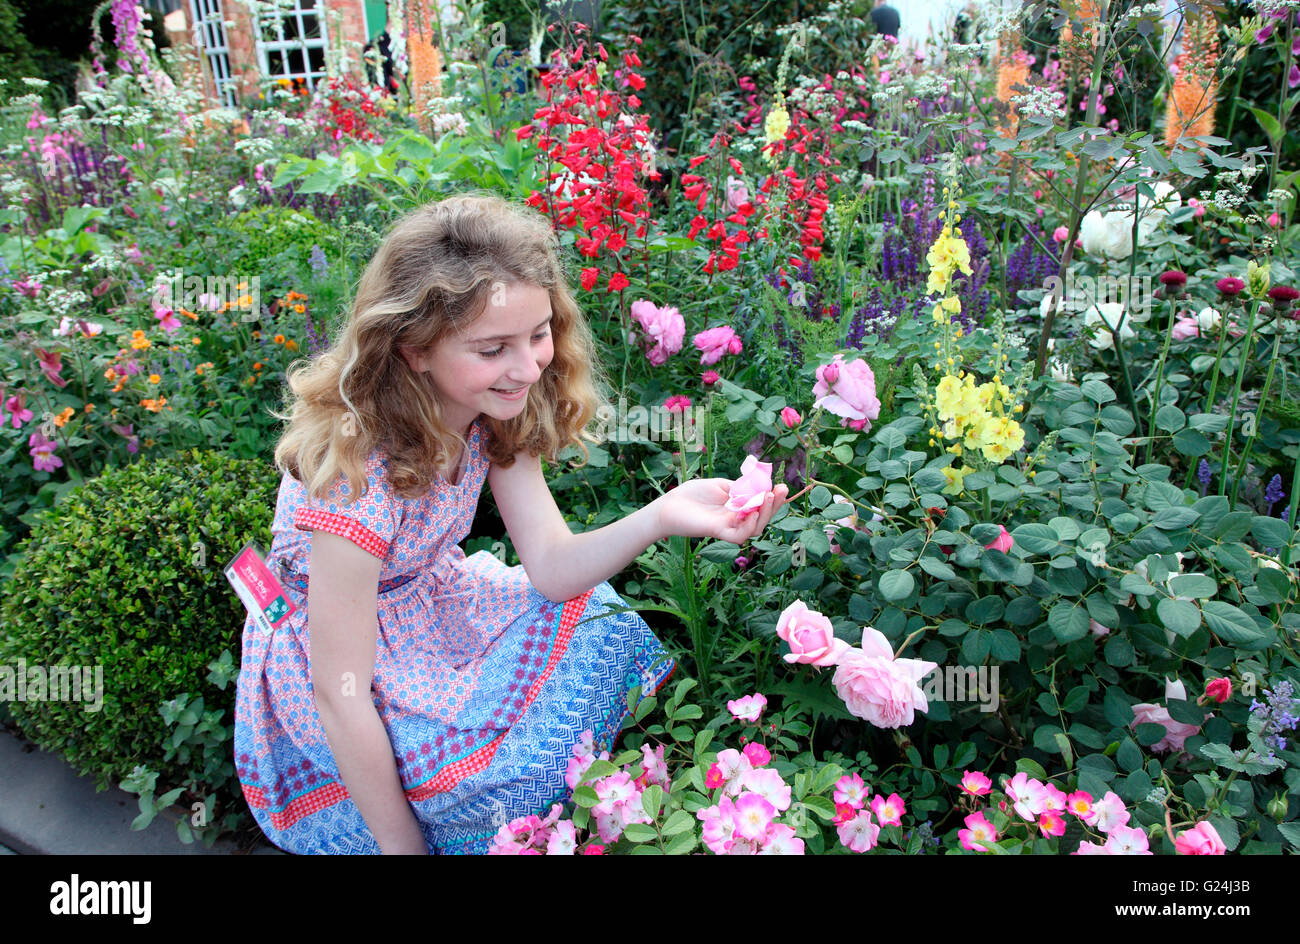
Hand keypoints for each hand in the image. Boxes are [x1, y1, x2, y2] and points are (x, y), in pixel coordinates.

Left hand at [655, 478, 789, 544]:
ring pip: (755, 528)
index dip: (773, 498)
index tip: (782, 486)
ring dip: (765, 514)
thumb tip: (759, 487)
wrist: (670, 504)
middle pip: (762, 518)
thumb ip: (740, 487)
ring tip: (768, 497)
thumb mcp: (720, 485)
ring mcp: (728, 527)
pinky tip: (753, 513)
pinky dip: (749, 527)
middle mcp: (736, 520)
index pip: (761, 506)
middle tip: (782, 490)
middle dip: (775, 505)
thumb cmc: (692, 494)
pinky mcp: (717, 532)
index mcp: (738, 508)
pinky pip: (739, 537)